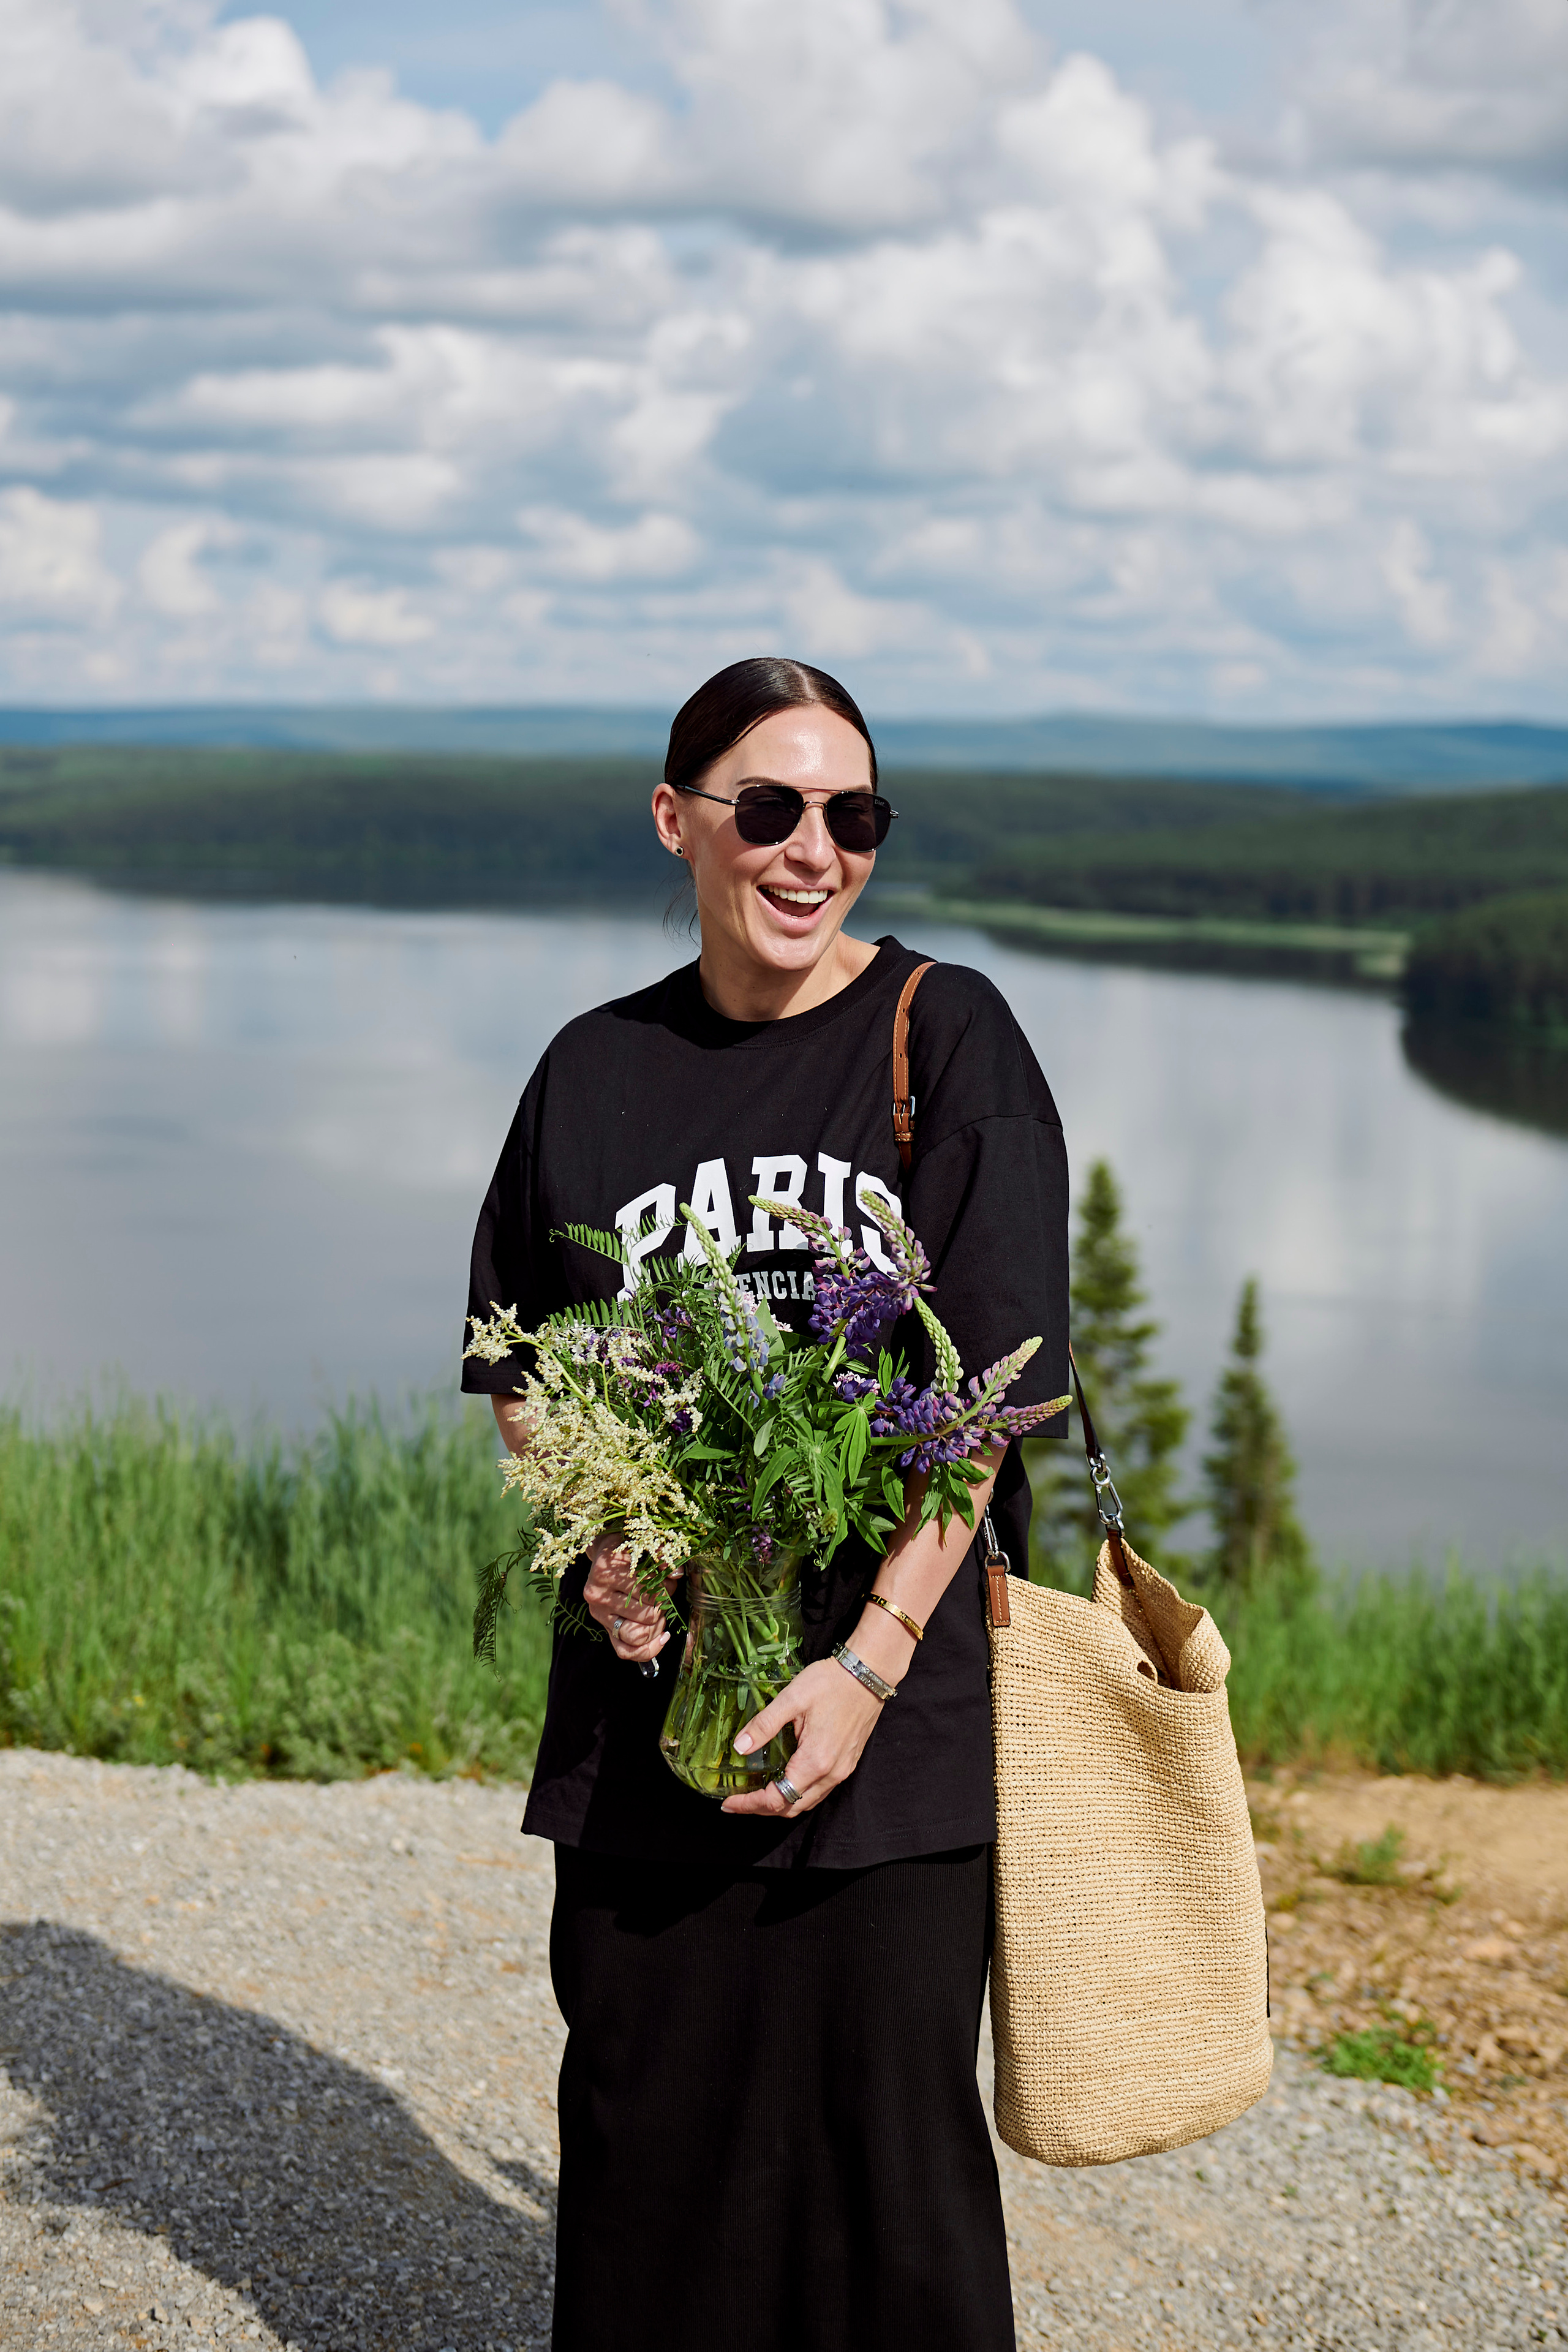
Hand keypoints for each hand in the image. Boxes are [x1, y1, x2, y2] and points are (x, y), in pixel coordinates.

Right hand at [583, 1532, 672, 1665]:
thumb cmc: (627, 1548)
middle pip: (647, 1612)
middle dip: (664, 1605)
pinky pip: (626, 1651)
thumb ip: (660, 1553)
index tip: (668, 1577)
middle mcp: (598, 1594)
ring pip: (639, 1633)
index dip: (667, 1585)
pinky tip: (662, 1637)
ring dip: (658, 1625)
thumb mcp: (641, 1542)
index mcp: (605, 1570)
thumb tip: (677, 1573)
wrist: (603, 1555)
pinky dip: (648, 1650)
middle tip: (664, 1593)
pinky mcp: (603, 1629)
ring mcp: (599, 1614)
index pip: (648, 1588)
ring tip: (660, 1611)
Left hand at [719, 1656, 884, 1817]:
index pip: (778, 1798)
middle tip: (737, 1802)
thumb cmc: (832, 1683)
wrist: (869, 1673)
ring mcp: (842, 1770)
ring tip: (755, 1795)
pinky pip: (819, 1790)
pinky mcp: (847, 1763)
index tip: (729, 1802)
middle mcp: (831, 1773)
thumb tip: (739, 1747)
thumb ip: (764, 1725)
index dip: (750, 1804)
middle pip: (792, 1807)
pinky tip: (784, 1781)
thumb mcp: (792, 1698)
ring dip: (780, 1803)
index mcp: (815, 1761)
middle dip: (762, 1809)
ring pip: (806, 1801)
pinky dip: (797, 1793)